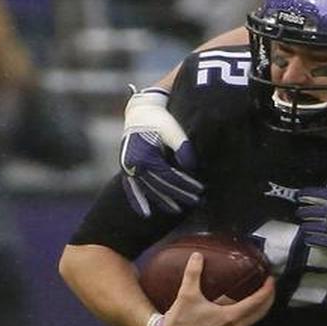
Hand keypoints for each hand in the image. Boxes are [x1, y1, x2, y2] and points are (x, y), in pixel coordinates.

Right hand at [120, 86, 204, 217]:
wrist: (140, 111)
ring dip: (162, 201)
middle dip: (179, 195)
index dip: (186, 184)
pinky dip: (138, 201)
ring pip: (147, 190)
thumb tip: (191, 168)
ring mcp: (128, 167)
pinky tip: (146, 213)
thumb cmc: (160, 119)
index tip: (200, 190)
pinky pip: (131, 188)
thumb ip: (182, 148)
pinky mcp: (126, 167)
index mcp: (145, 156)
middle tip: (196, 202)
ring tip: (176, 211)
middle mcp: (134, 165)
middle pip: (160, 186)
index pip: (170, 177)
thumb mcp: (174, 131)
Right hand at [157, 252, 274, 325]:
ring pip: (253, 321)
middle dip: (268, 298)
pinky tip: (245, 307)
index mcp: (229, 317)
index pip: (257, 302)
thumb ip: (193, 273)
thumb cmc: (179, 319)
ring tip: (261, 294)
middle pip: (260, 313)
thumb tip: (198, 256)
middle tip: (270, 285)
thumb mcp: (187, 294)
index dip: (267, 290)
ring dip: (260, 308)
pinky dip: (250, 316)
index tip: (271, 279)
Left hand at [296, 163, 326, 256]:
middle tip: (299, 211)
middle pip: (312, 211)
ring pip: (313, 227)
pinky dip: (312, 239)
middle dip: (304, 210)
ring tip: (303, 225)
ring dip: (307, 225)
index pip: (318, 195)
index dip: (307, 194)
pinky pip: (320, 242)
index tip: (300, 194)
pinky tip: (309, 239)